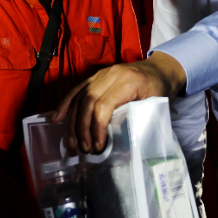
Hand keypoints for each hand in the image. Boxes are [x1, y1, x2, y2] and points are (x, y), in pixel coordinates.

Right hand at [54, 53, 186, 152]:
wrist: (159, 68)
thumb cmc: (160, 89)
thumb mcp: (156, 104)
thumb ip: (141, 119)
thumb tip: (123, 145)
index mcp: (129, 81)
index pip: (104, 105)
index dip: (97, 127)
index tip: (98, 146)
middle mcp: (111, 75)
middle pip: (87, 101)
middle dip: (82, 128)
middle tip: (85, 149)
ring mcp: (101, 74)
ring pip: (79, 97)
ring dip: (73, 122)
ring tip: (73, 144)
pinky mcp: (95, 77)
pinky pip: (76, 90)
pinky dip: (65, 105)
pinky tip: (57, 119)